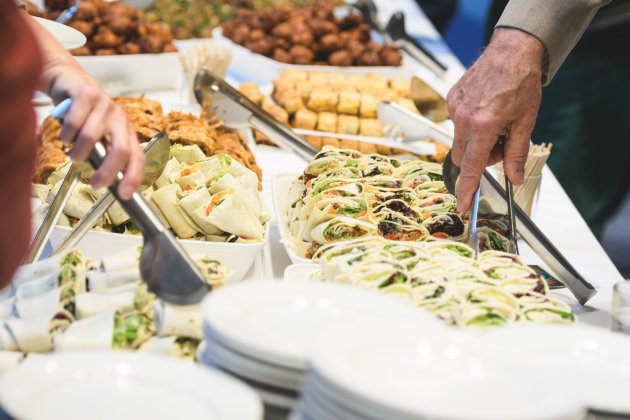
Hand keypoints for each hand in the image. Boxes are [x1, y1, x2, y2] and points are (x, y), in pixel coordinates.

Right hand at [48, 67, 143, 199]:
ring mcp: (105, 105)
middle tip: (95, 184)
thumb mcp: (100, 136)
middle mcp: (120, 118)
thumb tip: (106, 184)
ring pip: (91, 138)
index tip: (125, 194)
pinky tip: (66, 136)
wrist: (68, 81)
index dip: (133, 177)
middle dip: (108, 172)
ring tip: (73, 153)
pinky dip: (66, 135)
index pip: (138, 157)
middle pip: (121, 150)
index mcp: (127, 131)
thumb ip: (104, 155)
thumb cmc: (85, 115)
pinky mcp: (86, 94)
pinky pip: (74, 123)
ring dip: (78, 152)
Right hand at [446, 28, 543, 211]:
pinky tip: (487, 108)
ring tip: (496, 121)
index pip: (471, 167)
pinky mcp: (451, 99)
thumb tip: (514, 178)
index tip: (462, 204)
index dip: (466, 189)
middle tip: (502, 142)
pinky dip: (471, 124)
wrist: (512, 51)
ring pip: (460, 140)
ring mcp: (454, 108)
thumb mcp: (526, 122)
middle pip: (463, 156)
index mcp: (483, 125)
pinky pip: (457, 123)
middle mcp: (463, 118)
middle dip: (480, 157)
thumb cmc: (521, 83)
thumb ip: (517, 153)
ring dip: (476, 140)